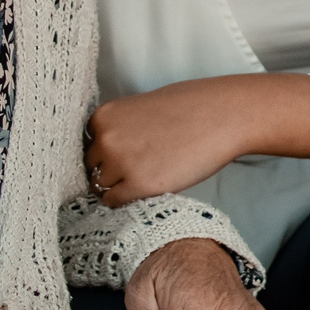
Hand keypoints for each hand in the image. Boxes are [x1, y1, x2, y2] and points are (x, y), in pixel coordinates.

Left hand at [86, 78, 270, 203]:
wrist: (223, 115)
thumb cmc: (189, 107)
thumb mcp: (141, 108)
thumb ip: (119, 127)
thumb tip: (106, 152)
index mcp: (103, 117)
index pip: (86, 146)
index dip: (104, 155)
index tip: (121, 158)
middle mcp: (106, 139)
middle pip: (90, 168)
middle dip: (109, 171)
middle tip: (134, 170)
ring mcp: (121, 163)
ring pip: (100, 187)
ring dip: (118, 187)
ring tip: (145, 178)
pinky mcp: (140, 185)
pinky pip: (115, 202)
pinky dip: (126, 200)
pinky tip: (146, 188)